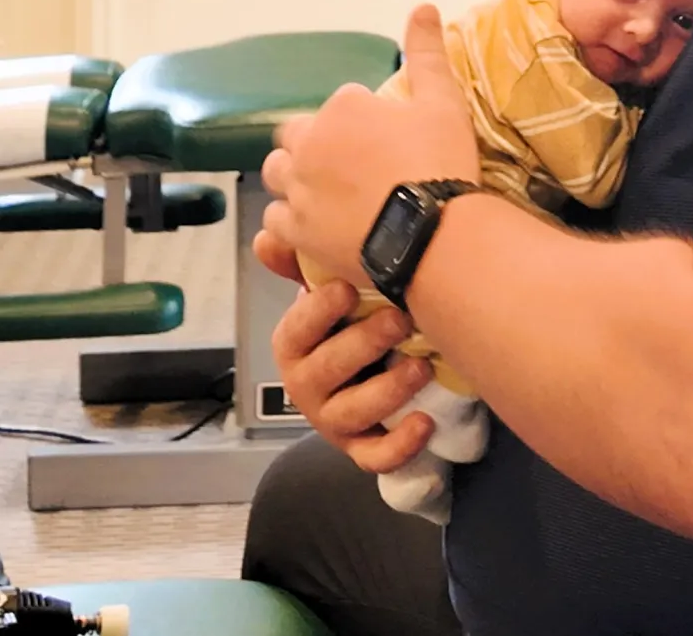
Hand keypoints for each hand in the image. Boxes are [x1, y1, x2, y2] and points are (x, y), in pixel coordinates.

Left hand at [260, 4, 479, 283]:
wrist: (433, 233)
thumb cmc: (439, 163)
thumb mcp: (443, 100)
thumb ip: (427, 52)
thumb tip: (422, 6)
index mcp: (341, 109)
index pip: (339, 104)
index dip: (360, 120)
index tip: (385, 140)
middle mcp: (310, 145)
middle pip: (295, 137)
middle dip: (315, 144)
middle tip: (352, 165)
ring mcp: (298, 190)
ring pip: (278, 175)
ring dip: (296, 178)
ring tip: (328, 193)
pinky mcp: (296, 231)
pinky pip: (276, 220)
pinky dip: (290, 220)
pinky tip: (314, 225)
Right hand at [269, 276, 435, 472]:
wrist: (360, 373)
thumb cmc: (343, 322)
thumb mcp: (323, 291)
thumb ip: (300, 262)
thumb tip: (267, 236)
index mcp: (294, 345)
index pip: (296, 330)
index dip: (318, 312)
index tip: (348, 289)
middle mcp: (307, 385)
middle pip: (327, 371)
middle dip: (363, 345)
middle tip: (400, 320)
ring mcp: (333, 420)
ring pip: (352, 414)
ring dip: (387, 391)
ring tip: (420, 367)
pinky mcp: (360, 446)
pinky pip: (374, 457)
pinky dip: (399, 447)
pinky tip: (425, 423)